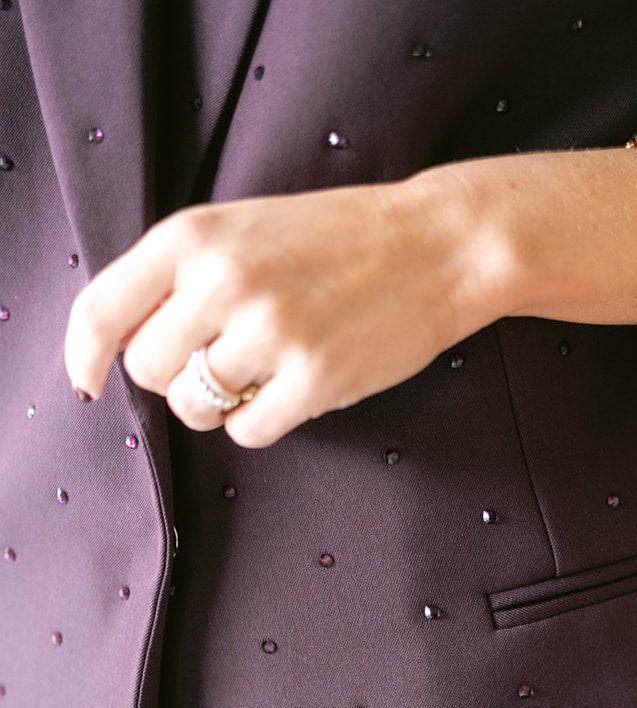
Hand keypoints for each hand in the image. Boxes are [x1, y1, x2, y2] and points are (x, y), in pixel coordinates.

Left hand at [63, 177, 507, 447]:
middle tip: (220, 362)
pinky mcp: (313, 380)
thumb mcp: (244, 230)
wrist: (437, 245)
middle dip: (175, 377)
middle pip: (148, 369)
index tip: (89, 382)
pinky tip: (293, 389)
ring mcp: (270, 333)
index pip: (104, 309)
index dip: (84, 356)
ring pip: (194, 407)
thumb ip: (183, 275)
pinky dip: (261, 422)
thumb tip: (126, 347)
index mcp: (195, 236)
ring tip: (260, 375)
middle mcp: (223, 282)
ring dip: (218, 405)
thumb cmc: (338, 240)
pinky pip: (247, 432)